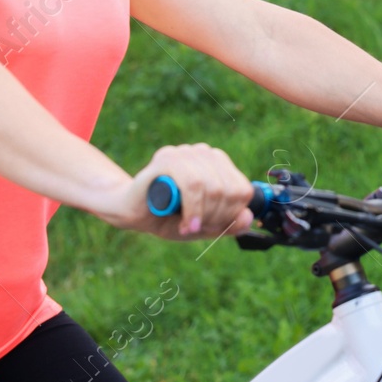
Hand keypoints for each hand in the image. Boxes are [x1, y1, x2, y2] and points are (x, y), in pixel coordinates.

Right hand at [105, 143, 254, 239]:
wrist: (133, 212)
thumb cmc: (170, 217)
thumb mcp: (204, 226)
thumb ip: (228, 224)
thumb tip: (249, 217)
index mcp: (218, 164)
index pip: (242, 190)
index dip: (231, 214)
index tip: (212, 227)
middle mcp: (204, 153)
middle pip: (228, 190)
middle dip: (215, 217)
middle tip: (197, 228)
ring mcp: (185, 152)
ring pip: (213, 187)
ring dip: (203, 216)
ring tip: (189, 227)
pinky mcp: (167, 158)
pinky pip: (192, 184)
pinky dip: (193, 209)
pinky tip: (187, 224)